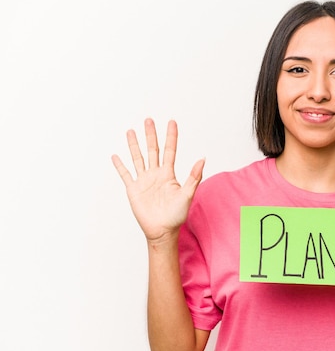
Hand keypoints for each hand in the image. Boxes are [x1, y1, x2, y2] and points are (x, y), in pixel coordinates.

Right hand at [111, 118, 204, 242]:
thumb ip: (194, 176)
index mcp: (168, 174)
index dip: (171, 136)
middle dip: (150, 135)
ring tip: (131, 131)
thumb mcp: (187, 194)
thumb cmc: (177, 216)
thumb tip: (203, 159)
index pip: (169, 150)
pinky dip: (120, 165)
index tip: (171, 122)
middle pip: (152, 150)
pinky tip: (116, 156)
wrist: (162, 231)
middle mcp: (156, 175)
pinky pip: (126, 174)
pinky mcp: (133, 190)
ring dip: (134, 145)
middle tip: (149, 120)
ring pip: (138, 158)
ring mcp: (144, 181)